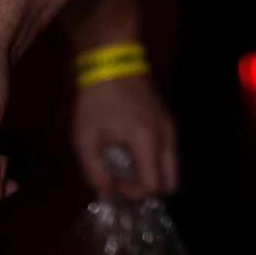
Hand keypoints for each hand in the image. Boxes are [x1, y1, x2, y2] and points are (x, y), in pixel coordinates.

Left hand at [71, 72, 177, 198]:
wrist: (113, 60)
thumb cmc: (96, 100)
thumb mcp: (85, 138)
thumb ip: (95, 172)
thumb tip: (108, 194)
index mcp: (147, 140)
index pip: (153, 185)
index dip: (132, 192)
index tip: (112, 180)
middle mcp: (166, 135)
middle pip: (171, 181)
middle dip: (147, 188)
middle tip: (123, 178)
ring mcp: (170, 125)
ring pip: (171, 166)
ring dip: (150, 173)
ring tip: (124, 163)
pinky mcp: (167, 118)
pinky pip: (167, 151)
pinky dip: (153, 159)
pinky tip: (130, 149)